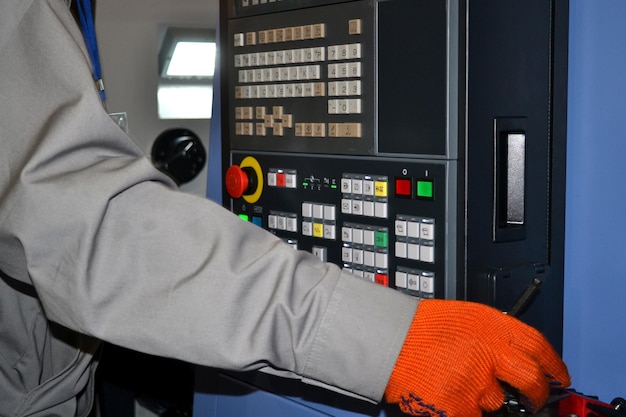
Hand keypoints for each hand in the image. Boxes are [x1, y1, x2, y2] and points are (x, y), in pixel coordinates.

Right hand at [384, 299, 569, 416]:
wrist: (389, 340)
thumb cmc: (420, 327)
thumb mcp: (466, 319)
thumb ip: (494, 336)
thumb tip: (516, 355)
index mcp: (493, 327)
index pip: (539, 347)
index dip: (554, 365)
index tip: (557, 376)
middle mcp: (489, 353)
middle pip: (532, 382)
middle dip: (536, 395)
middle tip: (532, 398)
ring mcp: (476, 383)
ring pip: (497, 401)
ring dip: (484, 398)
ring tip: (458, 383)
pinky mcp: (460, 406)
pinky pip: (473, 414)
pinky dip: (463, 408)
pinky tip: (446, 393)